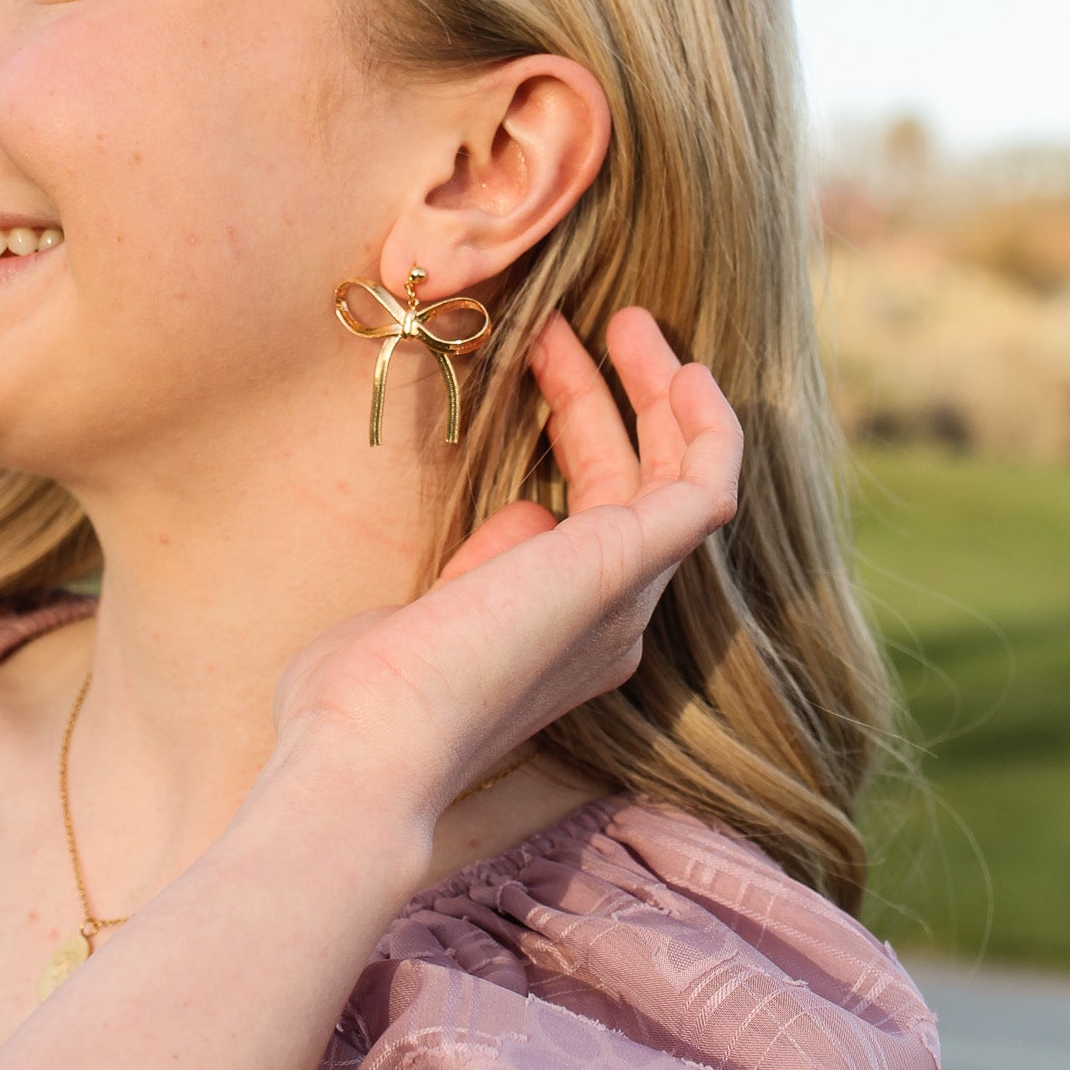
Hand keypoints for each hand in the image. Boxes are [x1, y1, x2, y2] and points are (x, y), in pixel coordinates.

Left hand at [269, 307, 742, 822]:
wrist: (369, 749)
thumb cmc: (362, 699)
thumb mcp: (425, 611)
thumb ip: (479, 565)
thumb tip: (528, 510)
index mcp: (563, 635)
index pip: (594, 514)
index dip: (575, 428)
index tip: (535, 361)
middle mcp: (611, 619)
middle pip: (634, 483)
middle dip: (611, 396)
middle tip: (575, 324)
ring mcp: (626, 595)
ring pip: (676, 476)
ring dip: (658, 391)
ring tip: (627, 320)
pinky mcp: (629, 565)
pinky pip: (706, 484)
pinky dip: (707, 424)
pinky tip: (683, 368)